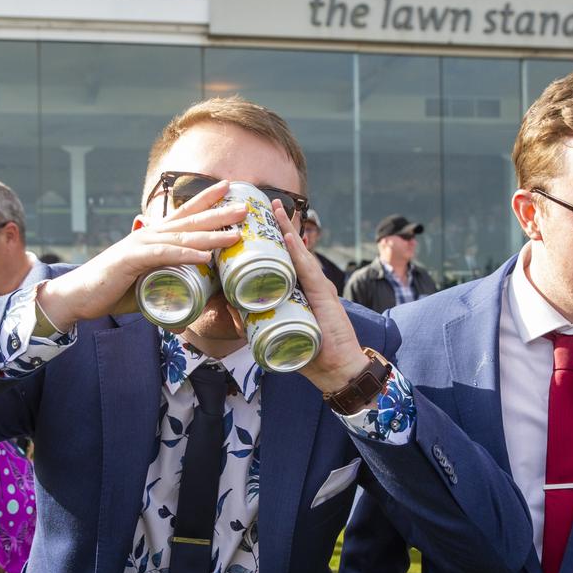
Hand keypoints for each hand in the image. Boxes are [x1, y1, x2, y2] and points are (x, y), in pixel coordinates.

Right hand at [36, 180, 245, 329]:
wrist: (79, 296)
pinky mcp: (132, 260)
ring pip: (182, 236)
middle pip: (190, 220)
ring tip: (236, 233)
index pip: (184, 213)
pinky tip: (204, 255)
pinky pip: (164, 255)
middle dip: (220, 213)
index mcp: (154, 236)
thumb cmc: (114, 290)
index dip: (206, 199)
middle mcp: (149, 234)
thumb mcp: (149, 284)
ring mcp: (140, 245)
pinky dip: (186, 254)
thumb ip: (170, 284)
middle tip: (246, 207)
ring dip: (211, 234)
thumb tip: (195, 296)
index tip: (229, 188)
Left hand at [272, 201, 369, 392]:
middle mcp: (311, 284)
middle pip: (292, 250)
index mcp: (302, 290)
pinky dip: (297, 253)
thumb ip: (260, 320)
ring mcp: (319, 288)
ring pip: (299, 253)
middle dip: (279, 226)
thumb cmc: (311, 353)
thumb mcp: (280, 333)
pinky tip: (287, 236)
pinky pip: (308, 270)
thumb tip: (233, 309)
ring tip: (274, 208)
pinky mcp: (324, 296)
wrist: (339, 368)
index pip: (286, 259)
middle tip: (264, 204)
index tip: (259, 220)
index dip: (274, 238)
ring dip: (286, 229)